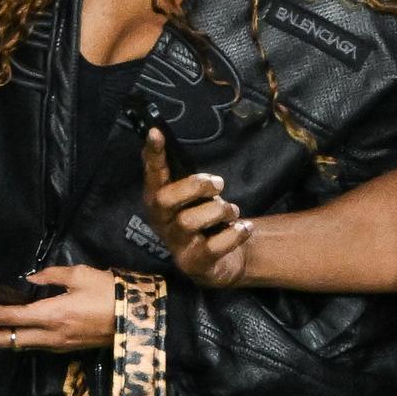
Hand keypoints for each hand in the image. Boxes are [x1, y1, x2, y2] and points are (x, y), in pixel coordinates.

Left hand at [0, 266, 113, 352]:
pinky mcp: (62, 348)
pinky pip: (28, 345)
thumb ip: (52, 276)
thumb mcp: (82, 275)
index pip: (5, 317)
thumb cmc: (113, 293)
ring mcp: (55, 346)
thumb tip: (30, 279)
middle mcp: (48, 336)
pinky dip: (8, 338)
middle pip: (2, 339)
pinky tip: (0, 330)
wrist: (139, 320)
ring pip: (14, 345)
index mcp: (51, 315)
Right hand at [141, 130, 253, 287]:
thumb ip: (182, 174)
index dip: (153, 155)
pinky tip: (244, 227)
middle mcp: (162, 223)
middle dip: (195, 186)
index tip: (155, 132)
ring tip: (231, 211)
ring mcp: (176, 245)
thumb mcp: (193, 196)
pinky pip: (214, 246)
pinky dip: (234, 234)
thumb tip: (165, 137)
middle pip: (166, 199)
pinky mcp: (195, 263)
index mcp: (158, 201)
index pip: (152, 174)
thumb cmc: (203, 219)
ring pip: (190, 221)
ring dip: (219, 210)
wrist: (218, 262)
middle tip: (219, 184)